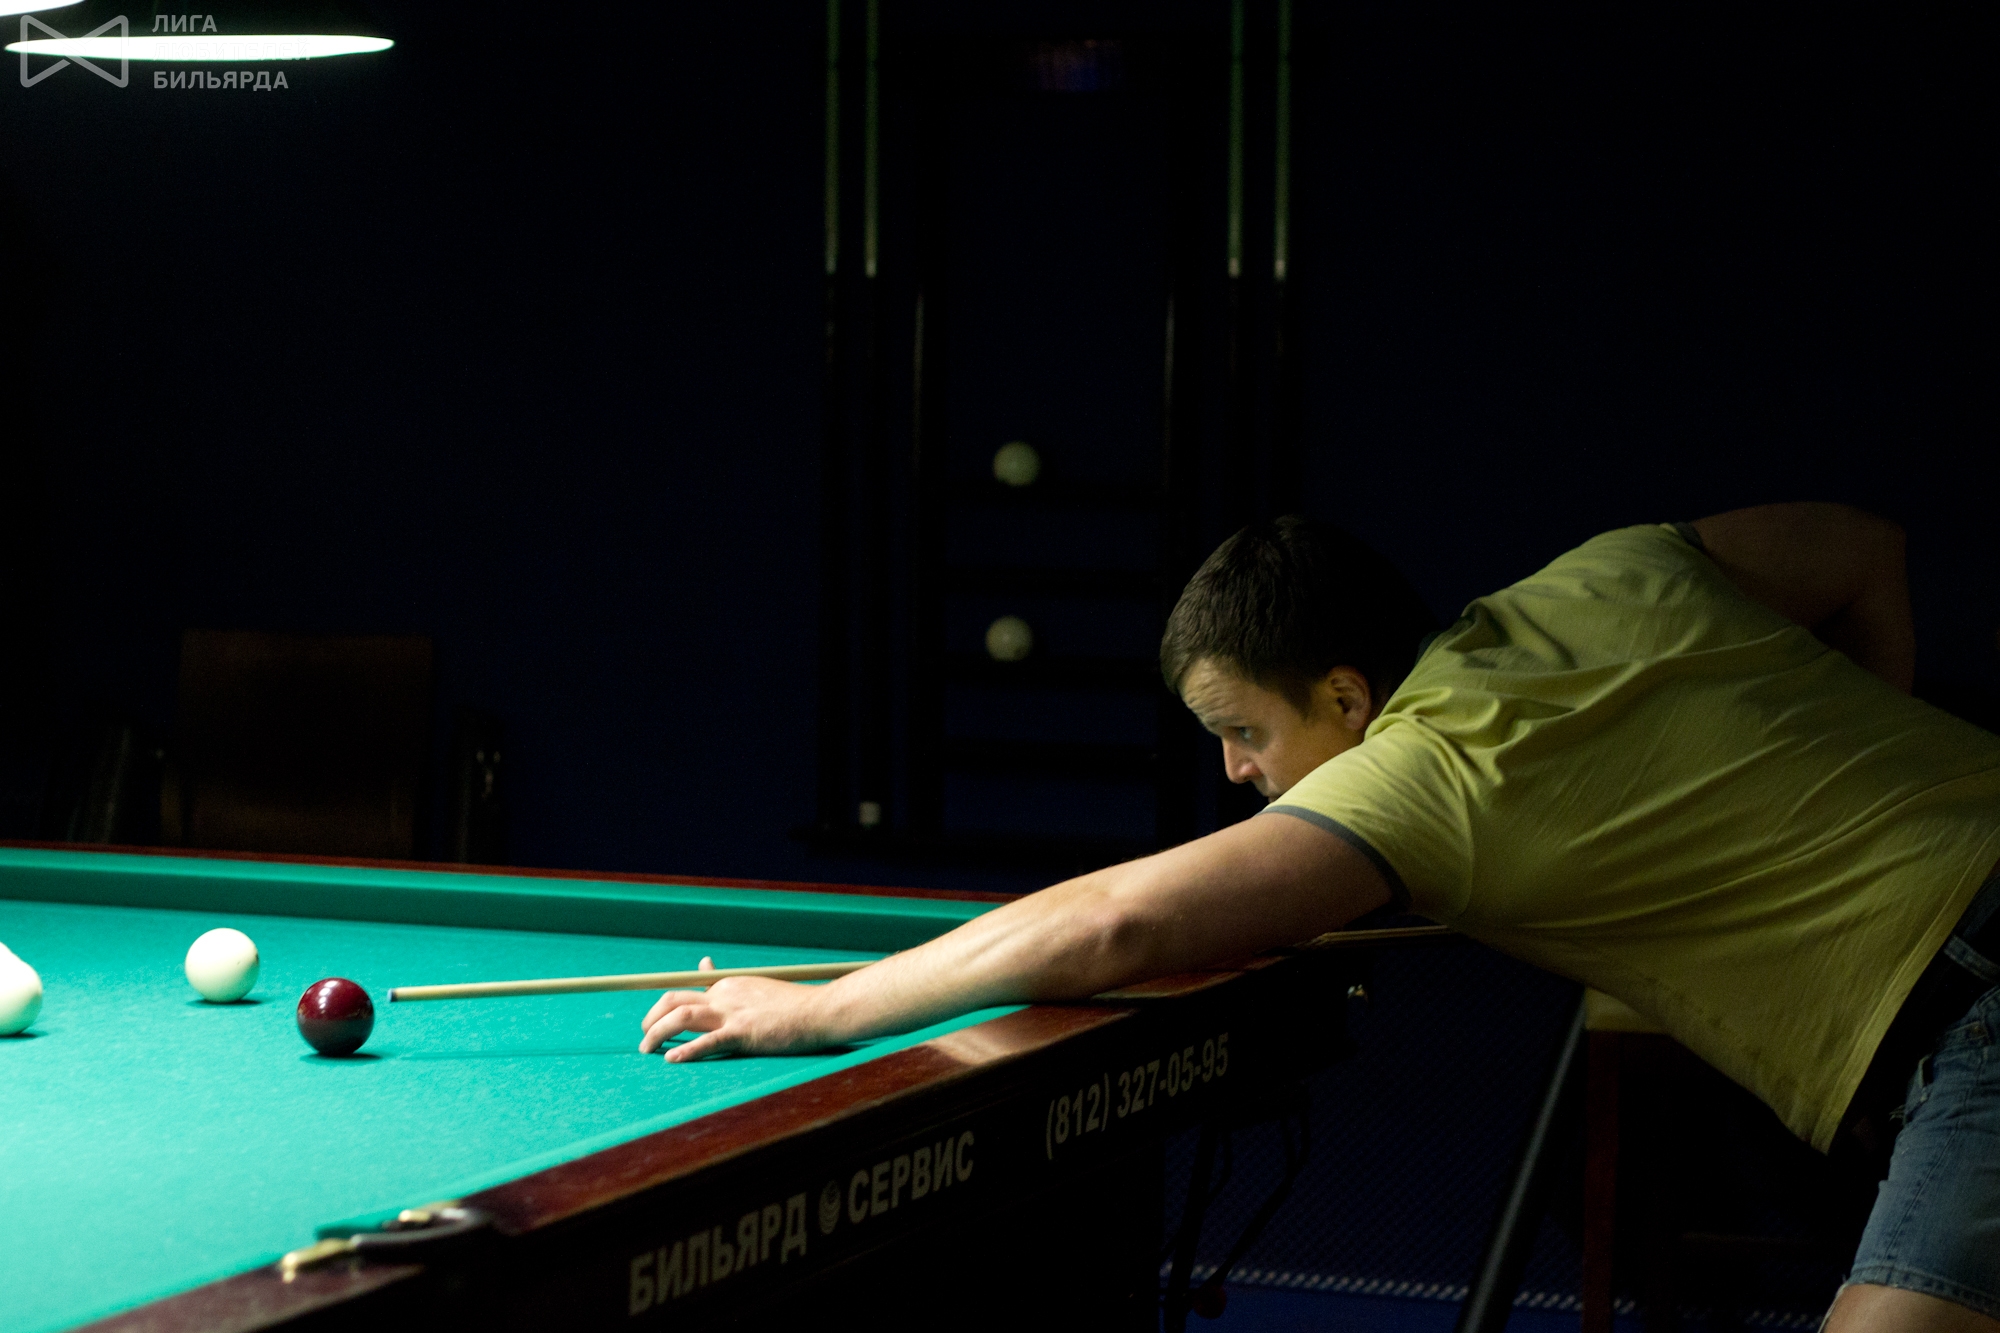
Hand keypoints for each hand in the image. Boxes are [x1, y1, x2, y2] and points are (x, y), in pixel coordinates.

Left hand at [638, 957, 831, 1061]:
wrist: (819, 1011)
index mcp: (727, 986)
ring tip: (646, 1049)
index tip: (650, 1019)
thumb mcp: (754, 987)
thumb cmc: (792, 1005)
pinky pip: (708, 1041)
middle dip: (651, 1018)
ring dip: (658, 1033)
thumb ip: (726, 982)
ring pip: (682, 1017)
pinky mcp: (744, 1033)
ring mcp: (733, 1013)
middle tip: (643, 1038)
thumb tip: (703, 963)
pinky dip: (687, 1049)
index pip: (684, 990)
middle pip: (674, 1000)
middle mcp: (724, 995)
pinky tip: (672, 1058)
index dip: (661, 1005)